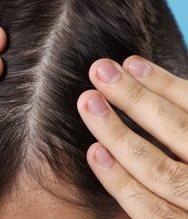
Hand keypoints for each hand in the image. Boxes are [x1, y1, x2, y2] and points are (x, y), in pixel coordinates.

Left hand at [78, 56, 187, 216]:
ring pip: (161, 171)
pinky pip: (149, 211)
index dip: (166, 85)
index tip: (131, 62)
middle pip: (182, 133)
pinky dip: (120, 182)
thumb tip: (148, 87)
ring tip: (88, 102)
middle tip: (100, 71)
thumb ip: (182, 128)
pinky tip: (95, 152)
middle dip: (138, 99)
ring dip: (119, 133)